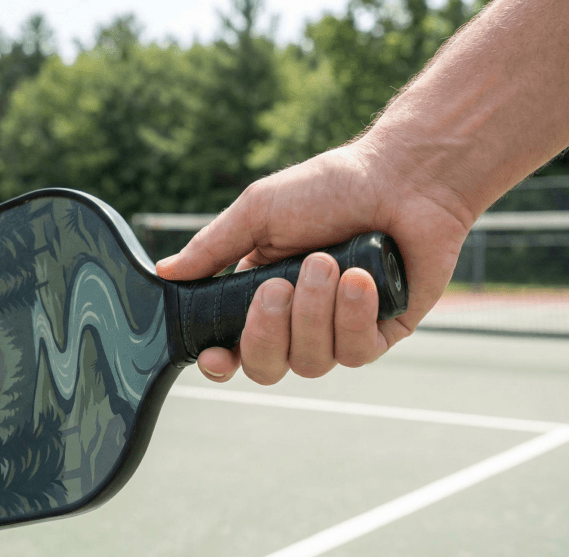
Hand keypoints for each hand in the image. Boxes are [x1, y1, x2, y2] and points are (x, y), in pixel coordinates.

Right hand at [155, 138, 471, 383]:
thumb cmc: (332, 186)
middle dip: (268, 331)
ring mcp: (340, 329)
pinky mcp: (381, 332)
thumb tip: (164, 273)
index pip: (233, 349)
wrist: (405, 176)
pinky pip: (355, 352)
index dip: (221, 362)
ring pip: (311, 362)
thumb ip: (212, 248)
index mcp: (262, 294)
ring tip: (331, 262)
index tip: (216, 355)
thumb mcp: (259, 212)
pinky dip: (352, 315)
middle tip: (281, 285)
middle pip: (267, 367)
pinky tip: (361, 280)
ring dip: (315, 313)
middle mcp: (299, 320)